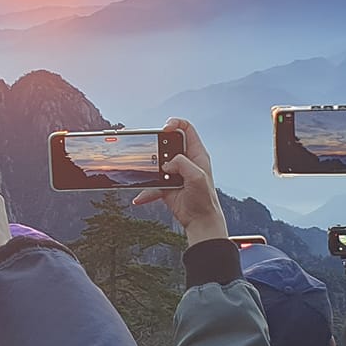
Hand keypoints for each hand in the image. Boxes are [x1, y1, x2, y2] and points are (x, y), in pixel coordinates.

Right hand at [133, 118, 227, 244]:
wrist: (200, 221)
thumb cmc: (205, 200)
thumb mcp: (197, 177)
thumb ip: (182, 163)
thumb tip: (166, 163)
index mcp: (196, 154)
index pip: (186, 129)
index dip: (175, 124)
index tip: (164, 128)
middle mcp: (185, 161)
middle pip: (167, 144)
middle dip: (156, 145)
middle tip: (147, 147)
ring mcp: (174, 173)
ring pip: (157, 163)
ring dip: (149, 169)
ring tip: (144, 172)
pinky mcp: (166, 186)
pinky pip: (151, 184)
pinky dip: (145, 192)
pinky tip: (140, 197)